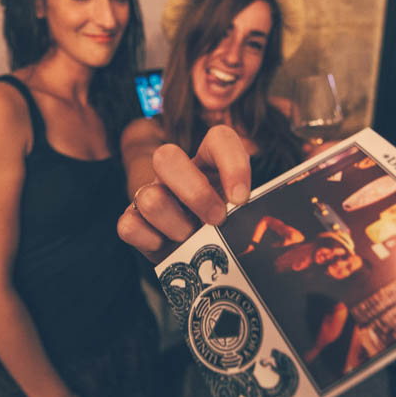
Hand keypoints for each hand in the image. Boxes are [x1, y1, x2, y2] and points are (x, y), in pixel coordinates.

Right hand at [117, 125, 250, 263]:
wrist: (198, 258)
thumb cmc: (225, 231)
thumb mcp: (243, 215)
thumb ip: (250, 211)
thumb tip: (266, 221)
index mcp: (208, 162)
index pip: (218, 138)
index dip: (231, 164)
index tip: (241, 198)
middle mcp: (176, 173)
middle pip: (166, 157)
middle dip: (194, 193)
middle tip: (216, 220)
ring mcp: (151, 195)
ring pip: (149, 198)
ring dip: (176, 226)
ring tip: (193, 241)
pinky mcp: (133, 222)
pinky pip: (129, 226)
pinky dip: (150, 241)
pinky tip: (167, 248)